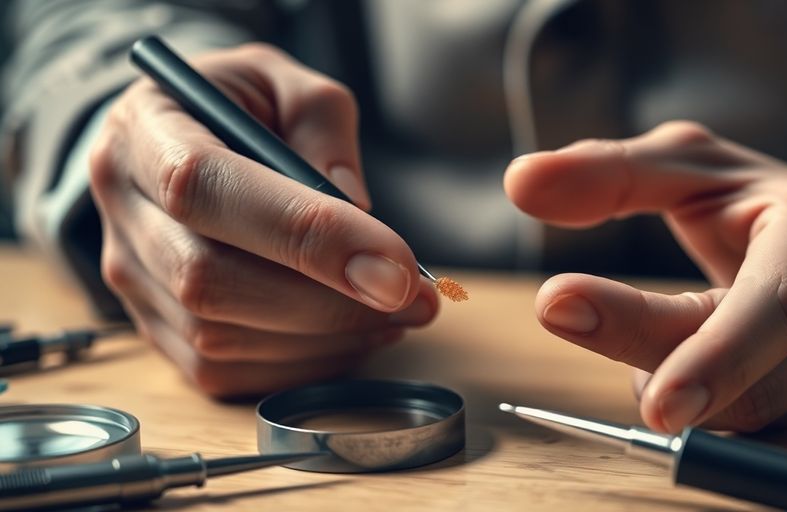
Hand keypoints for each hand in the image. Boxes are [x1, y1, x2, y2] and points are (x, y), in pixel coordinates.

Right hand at [90, 44, 436, 396]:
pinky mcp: (155, 332)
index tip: (395, 268)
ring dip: (326, 338)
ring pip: (221, 338)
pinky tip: (354, 334)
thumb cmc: (239, 108)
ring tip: (395, 313)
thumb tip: (355, 205)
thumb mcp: (284, 80)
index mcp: (145, 132)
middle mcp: (124, 212)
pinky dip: (303, 364)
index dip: (307, 235)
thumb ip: (321, 124)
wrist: (176, 145)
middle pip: (212, 280)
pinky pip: (226, 373)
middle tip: (416, 299)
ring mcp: (132, 281)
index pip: (208, 189)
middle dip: (330, 302)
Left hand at [505, 122, 786, 431]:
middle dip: (663, 374)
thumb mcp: (682, 165)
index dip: (705, 354)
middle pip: (759, 380)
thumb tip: (520, 182)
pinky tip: (702, 364)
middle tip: (573, 323)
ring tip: (659, 338)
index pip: (774, 306)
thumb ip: (605, 173)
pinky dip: (714, 405)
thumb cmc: (751, 198)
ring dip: (681, 388)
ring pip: (757, 416)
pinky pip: (772, 428)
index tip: (611, 352)